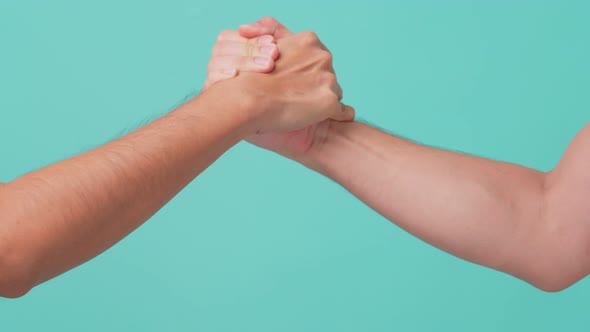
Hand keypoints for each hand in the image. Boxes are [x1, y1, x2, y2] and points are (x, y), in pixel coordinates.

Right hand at [203, 30, 278, 90]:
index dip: (250, 39)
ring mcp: (215, 77)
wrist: (290, 101)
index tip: (273, 43)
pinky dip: (220, 75)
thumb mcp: (283, 44)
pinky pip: (211, 81)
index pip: (228, 37)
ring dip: (242, 62)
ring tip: (267, 66)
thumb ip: (269, 28)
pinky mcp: (215, 95)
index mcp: (230, 46)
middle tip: (272, 58)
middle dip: (250, 51)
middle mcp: (219, 61)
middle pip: (222, 49)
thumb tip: (243, 28)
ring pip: (216, 63)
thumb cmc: (285, 69)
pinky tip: (236, 74)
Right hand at [204, 17, 353, 158]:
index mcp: (309, 40)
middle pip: (328, 75)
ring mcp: (328, 79)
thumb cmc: (251, 77)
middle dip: (315, 86)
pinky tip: (320, 119)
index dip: (306, 73)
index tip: (292, 81)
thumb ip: (280, 41)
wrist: (248, 100)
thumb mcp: (264, 46)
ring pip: (335, 93)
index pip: (318, 58)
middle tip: (293, 96)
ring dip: (321, 101)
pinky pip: (343, 112)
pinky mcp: (330, 101)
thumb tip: (283, 48)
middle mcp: (323, 56)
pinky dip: (334, 117)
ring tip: (299, 108)